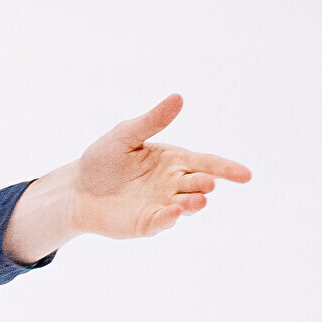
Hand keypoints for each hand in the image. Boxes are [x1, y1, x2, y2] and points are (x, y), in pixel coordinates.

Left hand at [4, 95, 247, 261]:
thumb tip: (178, 97)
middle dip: (205, 184)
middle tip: (207, 184)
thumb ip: (152, 121)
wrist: (75, 190)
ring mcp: (161, 204)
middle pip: (198, 184)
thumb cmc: (102, 161)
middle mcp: (172, 184)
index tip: (246, 176)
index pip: (207, 163)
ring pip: (186, 205)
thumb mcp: (126, 135)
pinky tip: (172, 213)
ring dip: (193, 203)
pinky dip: (169, 219)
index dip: (228, 169)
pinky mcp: (146, 223)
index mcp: (174, 161)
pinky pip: (162, 222)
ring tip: (199, 200)